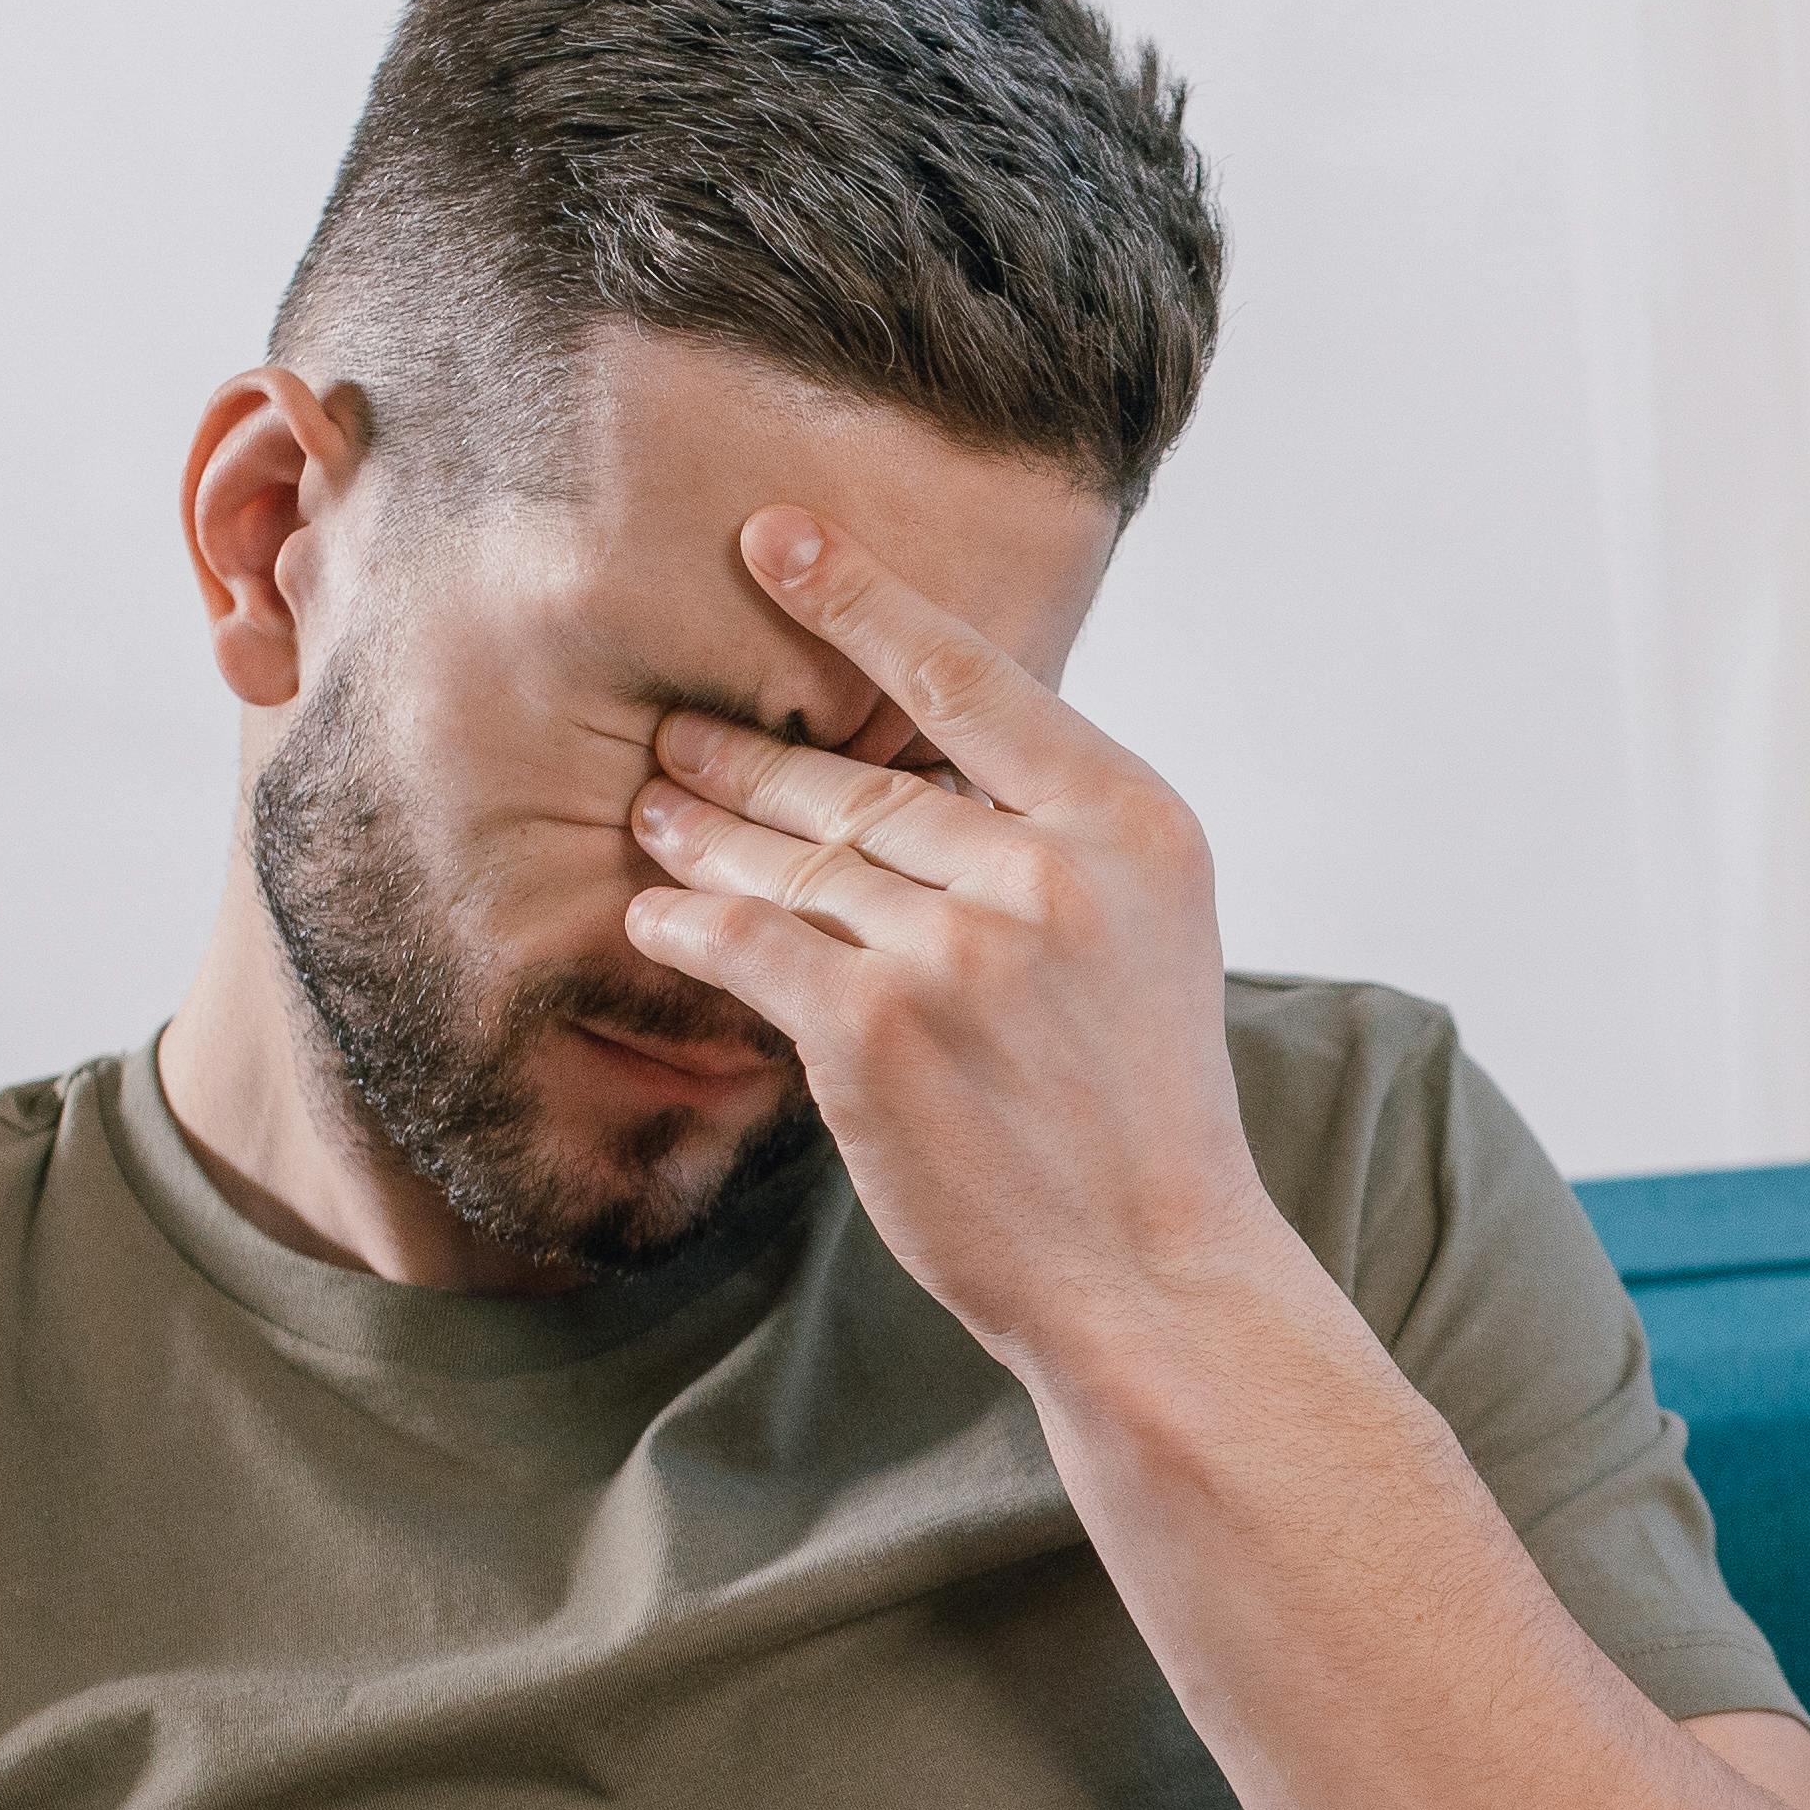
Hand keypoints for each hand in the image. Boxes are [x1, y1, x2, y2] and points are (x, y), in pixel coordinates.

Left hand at [620, 511, 1296, 1384]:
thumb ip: (1054, 838)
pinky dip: (690, 930)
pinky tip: (656, 917)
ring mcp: (959, 948)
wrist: (1153, 1269)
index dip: (860, 601)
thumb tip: (922, 767)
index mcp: (1131, 823)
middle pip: (864, 787)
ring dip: (706, 837)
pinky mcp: (876, 1029)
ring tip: (656, 816)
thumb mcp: (1148, 933)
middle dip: (753, 759)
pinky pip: (749, 948)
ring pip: (794, 864)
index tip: (773, 540)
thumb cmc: (1139, 1108)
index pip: (971, 680)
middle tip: (678, 734)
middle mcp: (1048, 869)